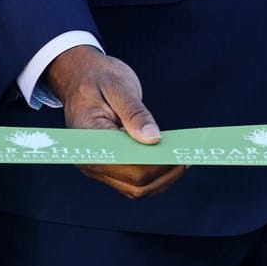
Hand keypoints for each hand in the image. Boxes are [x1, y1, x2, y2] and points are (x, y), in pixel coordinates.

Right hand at [43, 44, 185, 198]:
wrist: (80, 77)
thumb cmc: (97, 78)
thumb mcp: (117, 87)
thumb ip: (134, 113)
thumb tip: (153, 138)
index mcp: (88, 139)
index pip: (126, 165)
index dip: (155, 165)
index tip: (179, 155)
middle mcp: (91, 160)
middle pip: (134, 184)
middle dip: (163, 173)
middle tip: (186, 157)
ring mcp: (98, 166)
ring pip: (136, 188)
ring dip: (161, 178)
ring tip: (181, 159)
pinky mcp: (108, 165)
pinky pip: (133, 180)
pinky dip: (154, 174)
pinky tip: (169, 160)